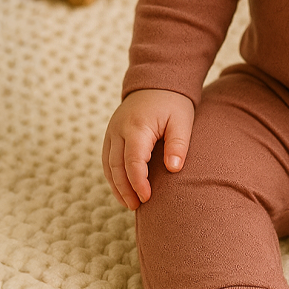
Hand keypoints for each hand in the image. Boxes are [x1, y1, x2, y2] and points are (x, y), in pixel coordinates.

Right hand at [102, 88, 194, 209]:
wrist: (157, 82)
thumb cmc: (173, 103)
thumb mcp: (182, 121)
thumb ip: (178, 144)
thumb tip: (174, 169)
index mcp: (137, 126)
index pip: (133, 161)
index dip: (138, 182)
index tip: (147, 198)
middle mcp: (119, 129)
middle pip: (116, 166)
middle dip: (125, 189)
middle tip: (138, 206)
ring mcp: (111, 131)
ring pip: (108, 165)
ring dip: (116, 186)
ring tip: (130, 203)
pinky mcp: (110, 134)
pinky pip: (106, 159)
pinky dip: (112, 176)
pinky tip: (122, 190)